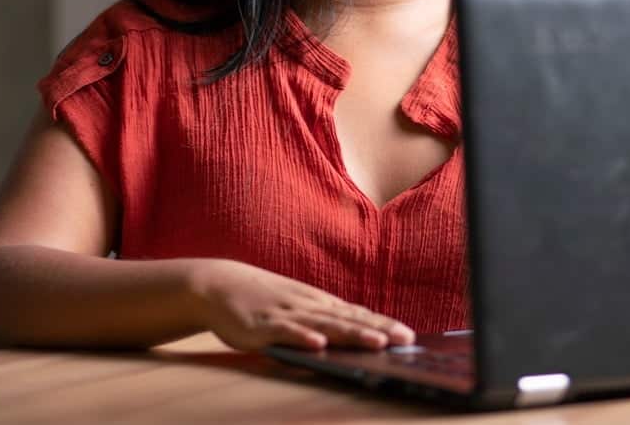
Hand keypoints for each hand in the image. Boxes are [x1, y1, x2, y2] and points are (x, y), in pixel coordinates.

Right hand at [192, 259, 415, 352]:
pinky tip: (319, 345)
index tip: (409, 336)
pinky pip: (285, 332)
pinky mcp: (262, 325)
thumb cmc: (264, 299)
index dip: (383, 324)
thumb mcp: (298, 305)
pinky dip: (303, 337)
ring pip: (325, 325)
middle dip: (378, 330)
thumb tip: (356, 332)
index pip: (358, 314)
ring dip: (352, 334)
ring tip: (376, 342)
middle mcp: (308, 306)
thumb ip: (323, 319)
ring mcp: (286, 314)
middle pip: (349, 319)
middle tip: (406, 340)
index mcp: (318, 303)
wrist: (220, 284)